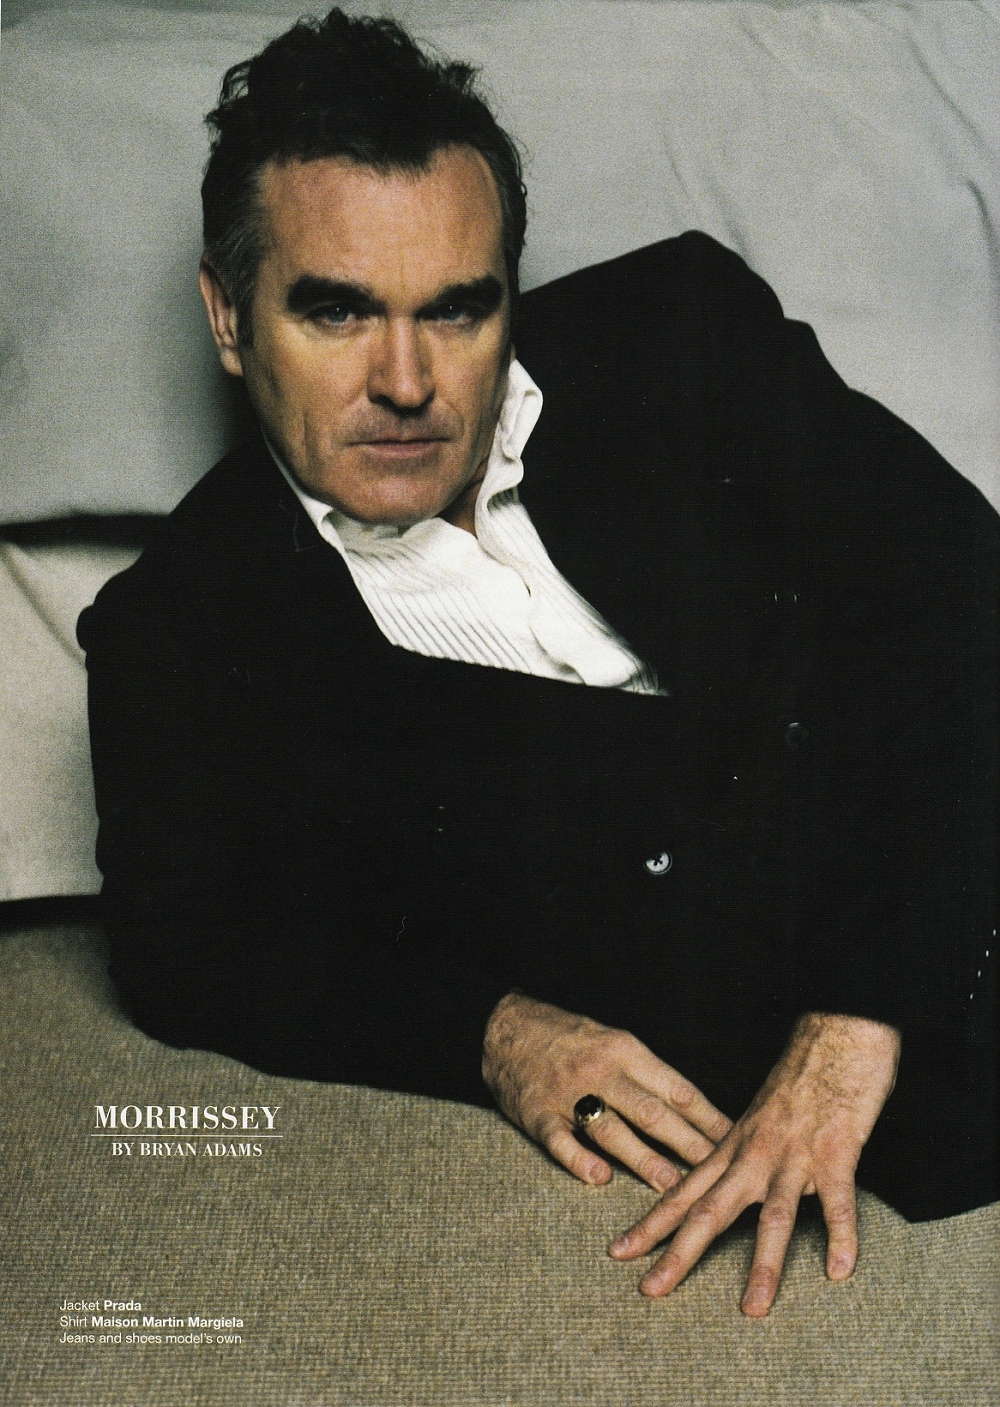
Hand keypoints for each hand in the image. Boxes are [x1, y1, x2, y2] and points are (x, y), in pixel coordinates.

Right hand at [482, 992, 732, 1192]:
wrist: (506, 1026)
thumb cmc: (569, 1040)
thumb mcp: (613, 1044)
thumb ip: (647, 1077)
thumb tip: (694, 1114)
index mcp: (626, 1051)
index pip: (677, 1090)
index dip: (709, 1119)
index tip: (738, 1142)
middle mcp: (602, 1072)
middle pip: (653, 1112)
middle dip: (689, 1145)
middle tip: (721, 1173)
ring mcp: (568, 1094)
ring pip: (612, 1129)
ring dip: (644, 1159)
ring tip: (673, 1187)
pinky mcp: (537, 1113)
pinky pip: (560, 1139)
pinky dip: (579, 1159)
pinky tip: (598, 1178)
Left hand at [609, 1012, 899, 1314]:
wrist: (834, 1037)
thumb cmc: (799, 1079)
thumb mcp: (757, 1118)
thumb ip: (741, 1156)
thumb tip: (725, 1188)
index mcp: (732, 1148)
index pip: (682, 1192)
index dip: (650, 1224)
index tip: (619, 1252)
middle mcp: (755, 1155)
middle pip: (709, 1211)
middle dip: (678, 1253)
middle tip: (650, 1289)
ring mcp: (795, 1156)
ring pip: (775, 1216)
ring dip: (764, 1264)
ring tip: (753, 1309)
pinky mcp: (836, 1152)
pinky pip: (839, 1200)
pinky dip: (840, 1235)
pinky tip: (839, 1270)